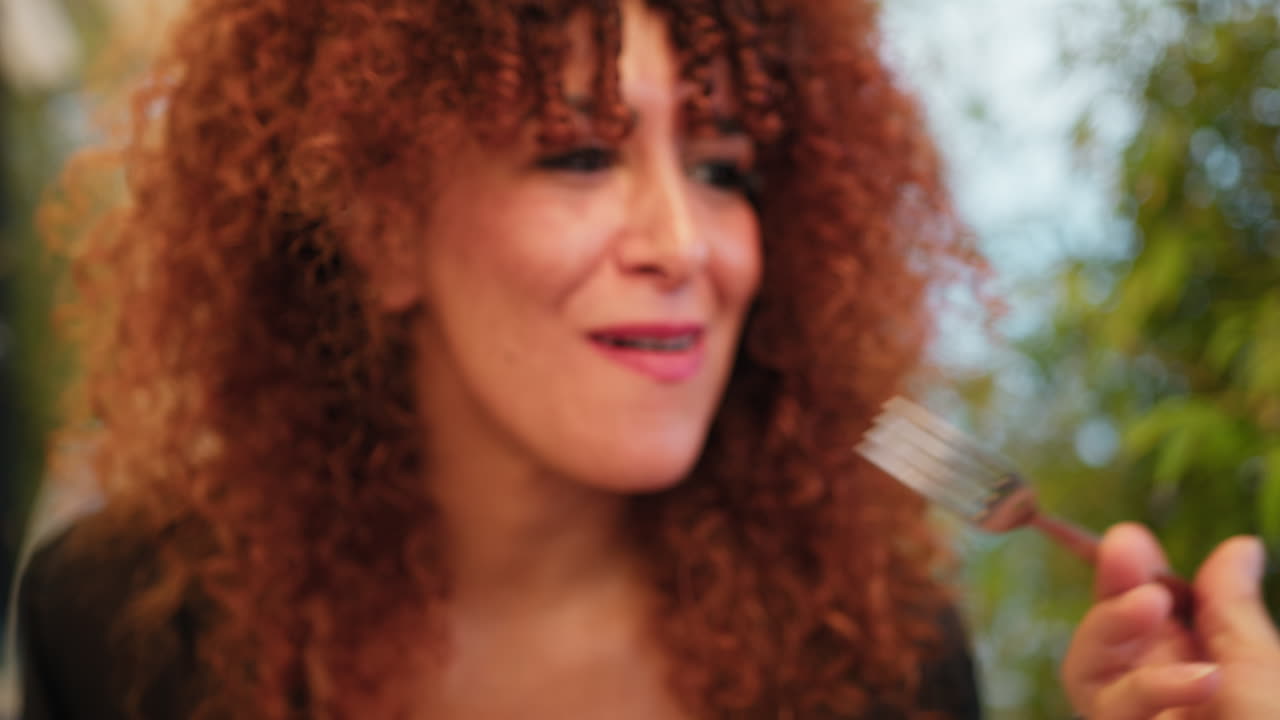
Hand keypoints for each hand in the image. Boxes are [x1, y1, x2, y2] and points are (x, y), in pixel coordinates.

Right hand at [1061, 523, 1279, 718]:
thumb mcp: (1263, 666)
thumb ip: (1232, 609)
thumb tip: (1241, 544)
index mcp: (1189, 660)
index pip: (1139, 604)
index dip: (1129, 571)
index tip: (1128, 537)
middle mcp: (1154, 685)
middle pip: (1102, 631)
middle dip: (1110, 587)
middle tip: (1123, 548)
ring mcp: (1134, 714)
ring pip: (1086, 667)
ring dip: (1112, 624)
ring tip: (1151, 601)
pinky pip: (1114, 706)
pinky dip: (1154, 687)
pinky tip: (1201, 679)